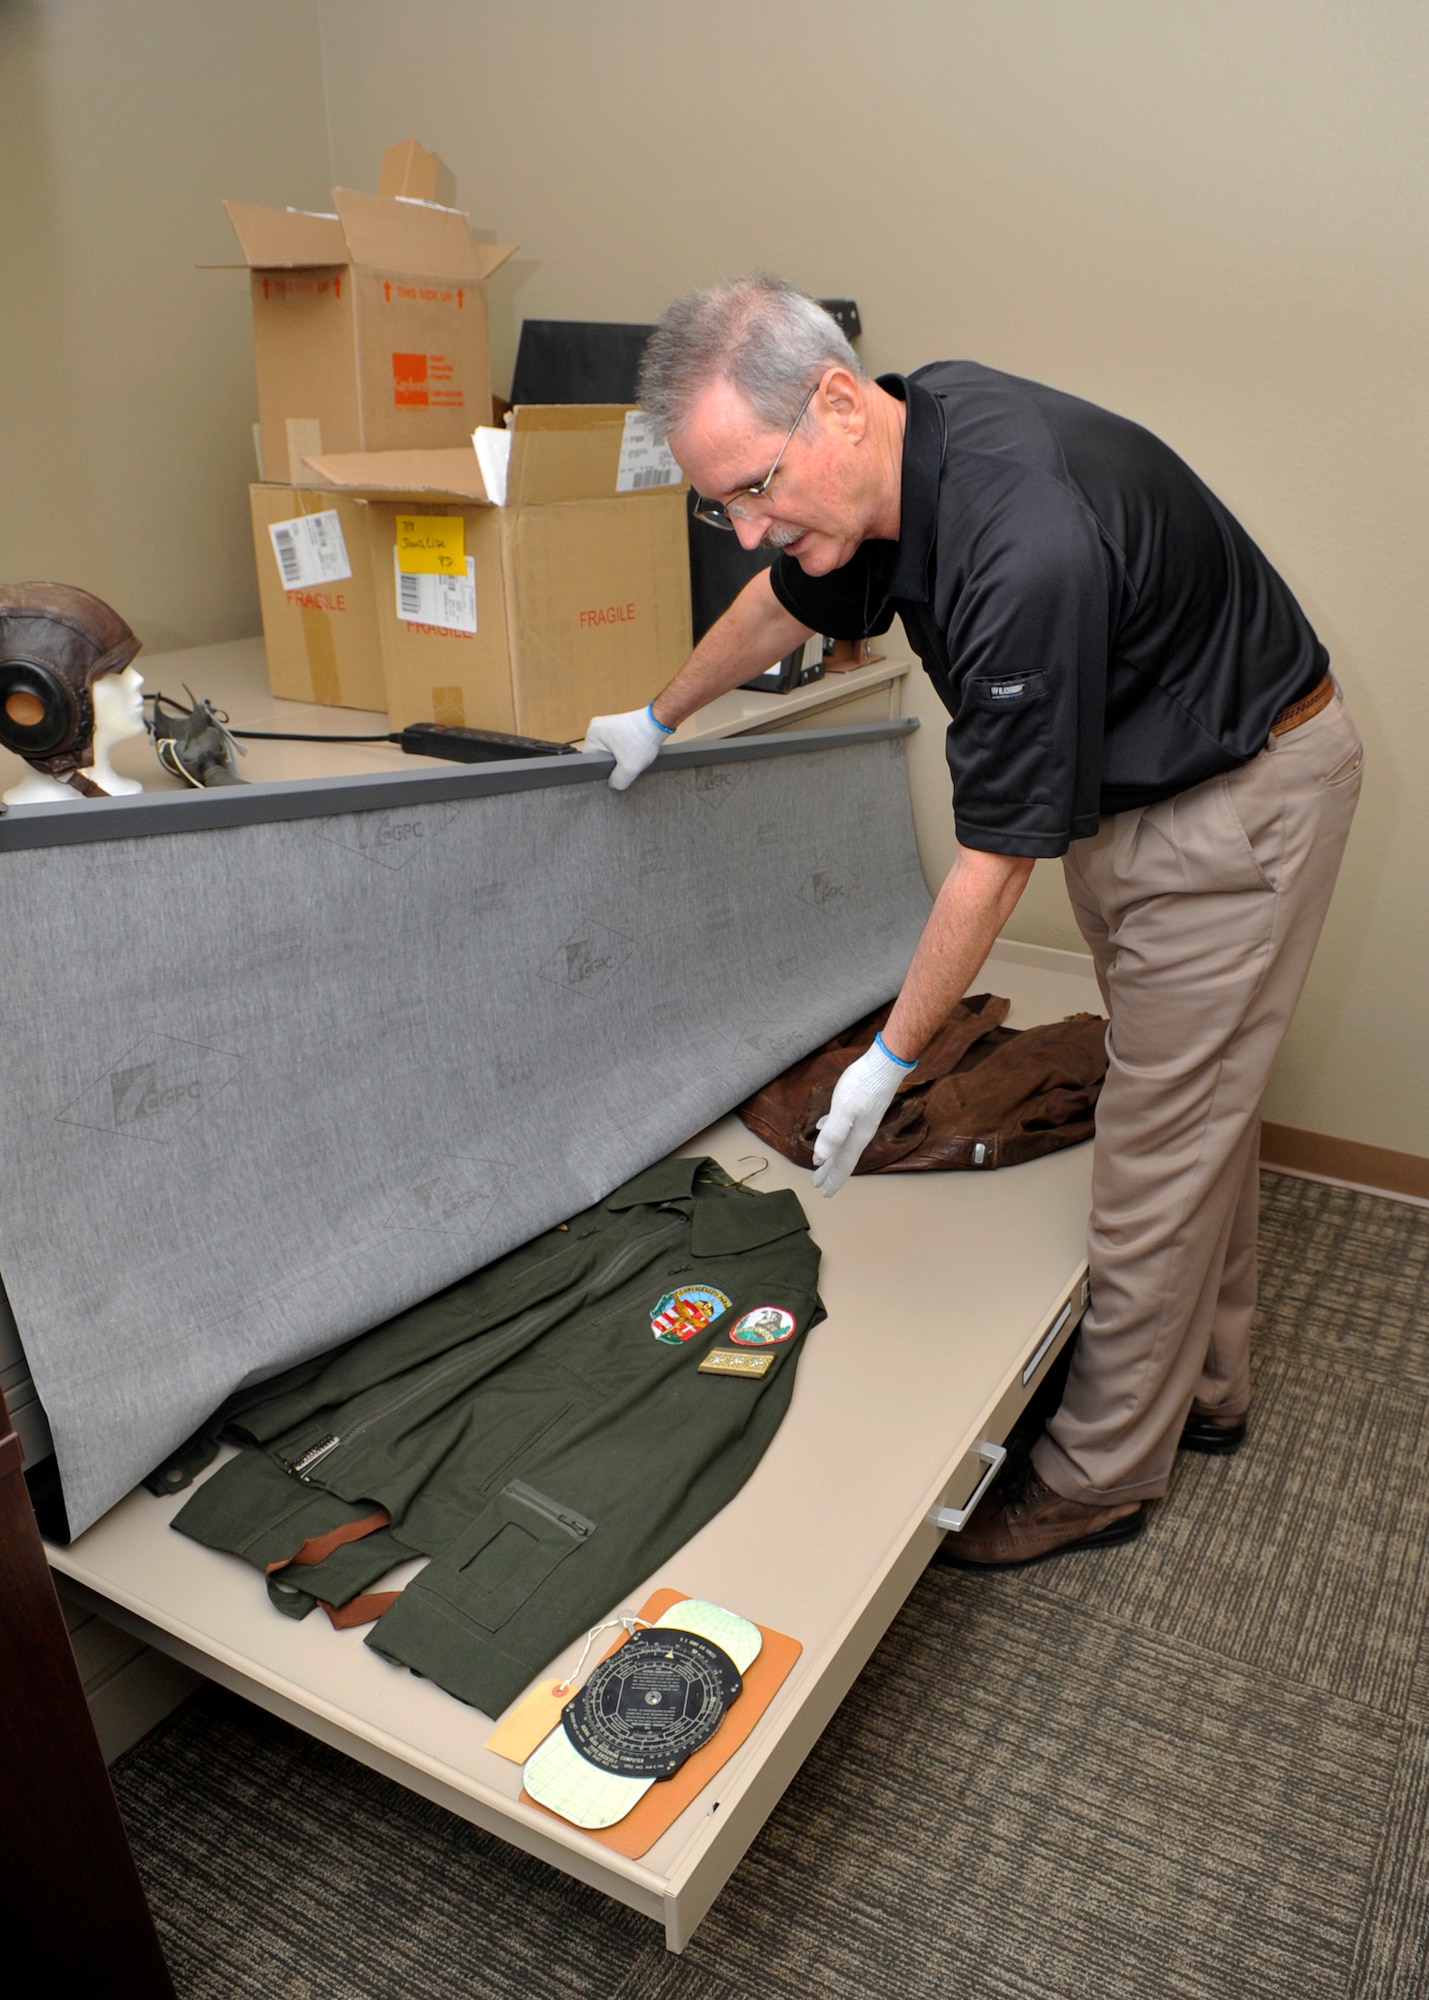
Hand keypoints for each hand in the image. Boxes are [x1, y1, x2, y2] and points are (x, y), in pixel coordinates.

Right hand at [581, 704, 673, 790]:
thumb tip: (613, 784)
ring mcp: (607, 724)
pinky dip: (624, 750)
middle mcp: (596, 726)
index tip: (615, 771)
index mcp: (592, 733)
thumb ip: (617, 782)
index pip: (589, 760)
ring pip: (609, 751)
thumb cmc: (643, 738)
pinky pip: (616, 744)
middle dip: (612, 763)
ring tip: (630, 755)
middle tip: (626, 762)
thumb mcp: (629, 769)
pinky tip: (633, 750)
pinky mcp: (617, 725)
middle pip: (599, 756)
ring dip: (620, 757)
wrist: (659, 722)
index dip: (602, 770)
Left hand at [811, 1034, 916, 1197]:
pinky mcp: (859, 1105)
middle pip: (842, 1157)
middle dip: (829, 1171)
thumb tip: (821, 1158)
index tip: (823, 1193)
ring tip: (820, 1161)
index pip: (843, 1164)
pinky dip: (831, 1130)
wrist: (886, 1063)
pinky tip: (823, 1124)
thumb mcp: (845, 1109)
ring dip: (831, 1153)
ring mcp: (861, 1119)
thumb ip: (834, 1133)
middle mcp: (861, 1132)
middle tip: (817, 1185)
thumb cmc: (865, 1084)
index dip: (832, 1179)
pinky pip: (842, 1124)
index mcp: (857, 1136)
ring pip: (842, 1142)